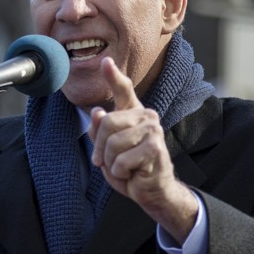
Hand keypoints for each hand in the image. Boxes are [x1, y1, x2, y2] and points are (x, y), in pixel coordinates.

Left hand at [88, 57, 197, 242]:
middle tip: (104, 161)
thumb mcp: (106, 150)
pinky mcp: (156, 148)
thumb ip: (99, 131)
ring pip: (113, 143)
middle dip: (99, 148)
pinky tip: (133, 174)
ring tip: (122, 167)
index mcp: (133, 114)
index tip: (105, 62)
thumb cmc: (129, 168)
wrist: (150, 191)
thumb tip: (97, 111)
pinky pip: (122, 160)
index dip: (113, 76)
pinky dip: (120, 172)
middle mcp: (146, 116)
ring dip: (111, 163)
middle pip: (107, 122)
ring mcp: (153, 130)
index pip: (123, 90)